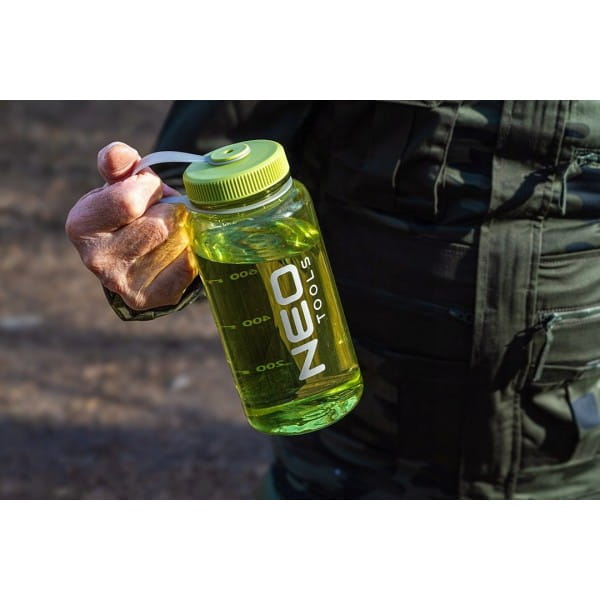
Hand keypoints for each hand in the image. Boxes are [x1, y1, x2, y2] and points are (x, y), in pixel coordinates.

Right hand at [65, 141, 197, 309]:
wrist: (138, 255)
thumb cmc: (130, 209)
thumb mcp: (121, 180)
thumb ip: (119, 162)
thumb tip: (120, 156)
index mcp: (81, 225)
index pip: (129, 201)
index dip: (149, 190)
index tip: (147, 192)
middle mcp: (96, 259)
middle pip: (160, 225)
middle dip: (170, 211)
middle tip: (162, 214)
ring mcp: (122, 283)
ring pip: (177, 244)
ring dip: (183, 232)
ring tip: (168, 233)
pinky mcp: (149, 298)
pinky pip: (188, 266)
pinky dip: (190, 252)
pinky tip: (177, 251)